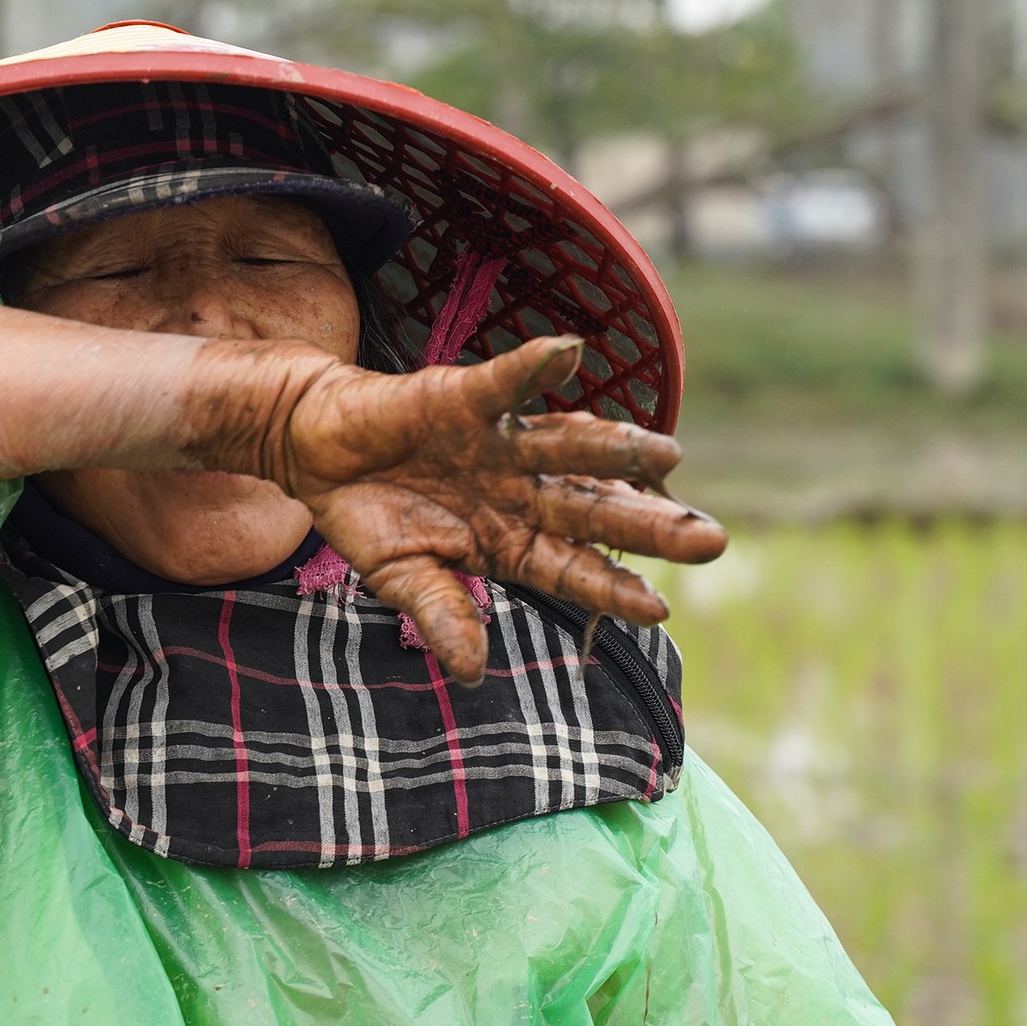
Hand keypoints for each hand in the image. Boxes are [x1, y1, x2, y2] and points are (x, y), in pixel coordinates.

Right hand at [227, 336, 728, 684]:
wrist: (315, 451)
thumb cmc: (366, 515)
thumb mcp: (401, 577)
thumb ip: (441, 614)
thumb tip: (470, 672)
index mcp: (511, 541)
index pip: (576, 569)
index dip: (615, 589)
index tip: (660, 611)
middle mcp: (520, 490)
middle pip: (593, 511)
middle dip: (650, 526)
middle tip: (711, 540)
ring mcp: (499, 443)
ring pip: (568, 448)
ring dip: (616, 451)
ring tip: (667, 456)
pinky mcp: (465, 398)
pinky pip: (505, 384)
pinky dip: (534, 368)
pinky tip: (570, 353)